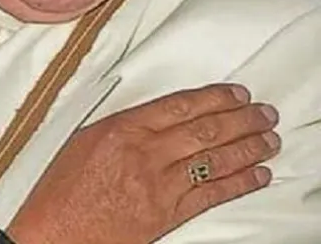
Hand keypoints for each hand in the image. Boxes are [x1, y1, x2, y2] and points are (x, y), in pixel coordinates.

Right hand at [6, 84, 279, 243]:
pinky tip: (256, 175)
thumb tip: (153, 116)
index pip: (179, 105)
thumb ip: (121, 125)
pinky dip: (239, 183)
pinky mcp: (167, 213)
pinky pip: (211, 195)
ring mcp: (158, 184)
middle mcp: (144, 153)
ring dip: (247, 147)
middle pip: (204, 129)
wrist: (55, 232)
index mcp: (121, 129)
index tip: (234, 94)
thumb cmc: (61, 191)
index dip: (213, 98)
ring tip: (268, 139)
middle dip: (240, 119)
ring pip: (214, 160)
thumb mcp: (83, 141)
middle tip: (263, 113)